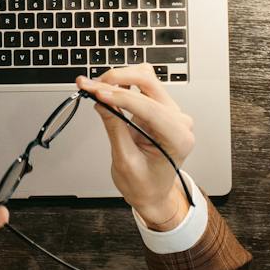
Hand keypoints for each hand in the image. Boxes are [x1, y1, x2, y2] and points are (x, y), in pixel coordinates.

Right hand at [77, 66, 194, 230]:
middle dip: (117, 80)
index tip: (96, 93)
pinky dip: (122, 84)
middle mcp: (179, 121)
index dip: (120, 97)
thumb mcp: (125, 161)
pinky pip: (142, 86)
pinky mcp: (160, 107)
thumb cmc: (145, 184)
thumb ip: (115, 128)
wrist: (153, 191)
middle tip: (90, 85)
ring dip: (119, 78)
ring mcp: (171, 112)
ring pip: (145, 78)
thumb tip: (101, 102)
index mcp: (178, 138)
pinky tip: (106, 89)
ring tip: (95, 87)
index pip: (149, 107)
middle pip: (149, 82)